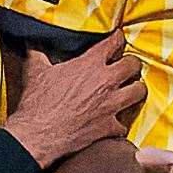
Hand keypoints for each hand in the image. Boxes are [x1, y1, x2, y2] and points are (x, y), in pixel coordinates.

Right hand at [4, 30, 145, 168]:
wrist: (39, 134)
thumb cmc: (38, 102)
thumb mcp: (35, 71)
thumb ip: (38, 55)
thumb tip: (33, 46)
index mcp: (89, 64)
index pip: (114, 42)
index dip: (118, 38)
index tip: (118, 38)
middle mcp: (105, 82)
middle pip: (133, 65)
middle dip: (132, 64)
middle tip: (128, 66)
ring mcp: (110, 105)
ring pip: (139, 91)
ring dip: (136, 90)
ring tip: (131, 90)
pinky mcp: (109, 127)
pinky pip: (124, 125)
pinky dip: (121, 125)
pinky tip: (116, 124)